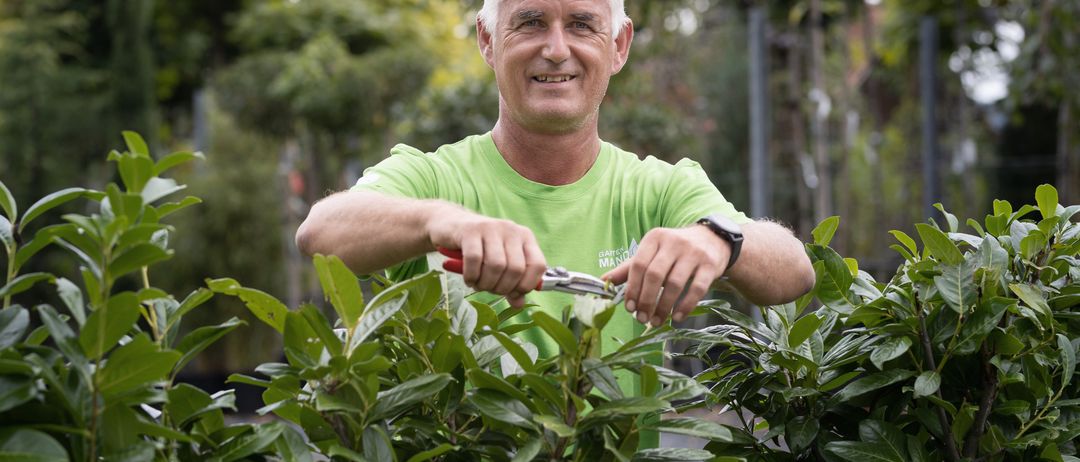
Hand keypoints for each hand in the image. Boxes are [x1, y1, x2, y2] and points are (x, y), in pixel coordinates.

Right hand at [426, 208, 546, 306]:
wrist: (450, 225)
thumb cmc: (480, 248)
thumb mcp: (499, 263)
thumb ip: (512, 284)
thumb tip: (519, 304)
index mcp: (525, 237)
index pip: (538, 265)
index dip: (526, 285)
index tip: (512, 294)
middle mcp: (511, 230)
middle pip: (516, 269)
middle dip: (502, 288)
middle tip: (490, 289)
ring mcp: (491, 228)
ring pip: (496, 265)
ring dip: (486, 283)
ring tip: (478, 284)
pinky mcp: (470, 231)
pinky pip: (474, 260)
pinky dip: (471, 276)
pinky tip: (468, 279)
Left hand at [602, 225, 730, 325]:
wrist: (712, 239)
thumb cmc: (674, 250)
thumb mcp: (652, 252)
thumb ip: (629, 267)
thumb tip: (604, 281)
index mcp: (654, 238)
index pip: (638, 264)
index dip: (632, 288)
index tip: (629, 307)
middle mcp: (674, 243)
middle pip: (655, 275)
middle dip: (646, 300)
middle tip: (642, 318)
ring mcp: (693, 253)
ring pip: (675, 284)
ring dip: (664, 307)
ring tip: (657, 321)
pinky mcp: (710, 265)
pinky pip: (697, 289)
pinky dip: (686, 306)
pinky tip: (678, 316)